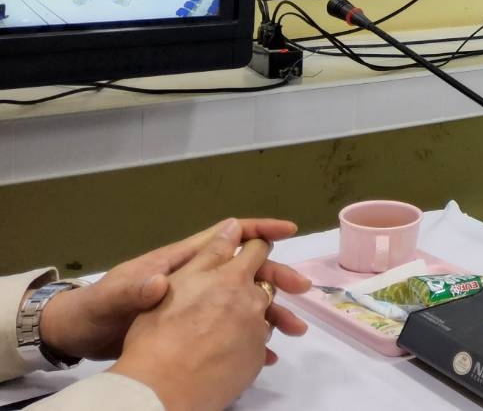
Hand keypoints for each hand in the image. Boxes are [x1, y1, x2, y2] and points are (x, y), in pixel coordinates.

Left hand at [40, 218, 309, 361]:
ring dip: (270, 311)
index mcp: (183, 260)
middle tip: (300, 291)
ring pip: (244, 301)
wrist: (79, 334)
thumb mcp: (112, 298)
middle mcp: (196, 277)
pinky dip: (251, 337)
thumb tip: (160, 280)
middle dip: (276, 276)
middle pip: (246, 269)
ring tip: (293, 329)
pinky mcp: (192, 326)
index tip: (288, 231)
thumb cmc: (97, 309)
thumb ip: (136, 289)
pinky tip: (266, 354)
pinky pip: (231, 327)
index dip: (259, 230)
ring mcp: (196, 302)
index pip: (229, 235)